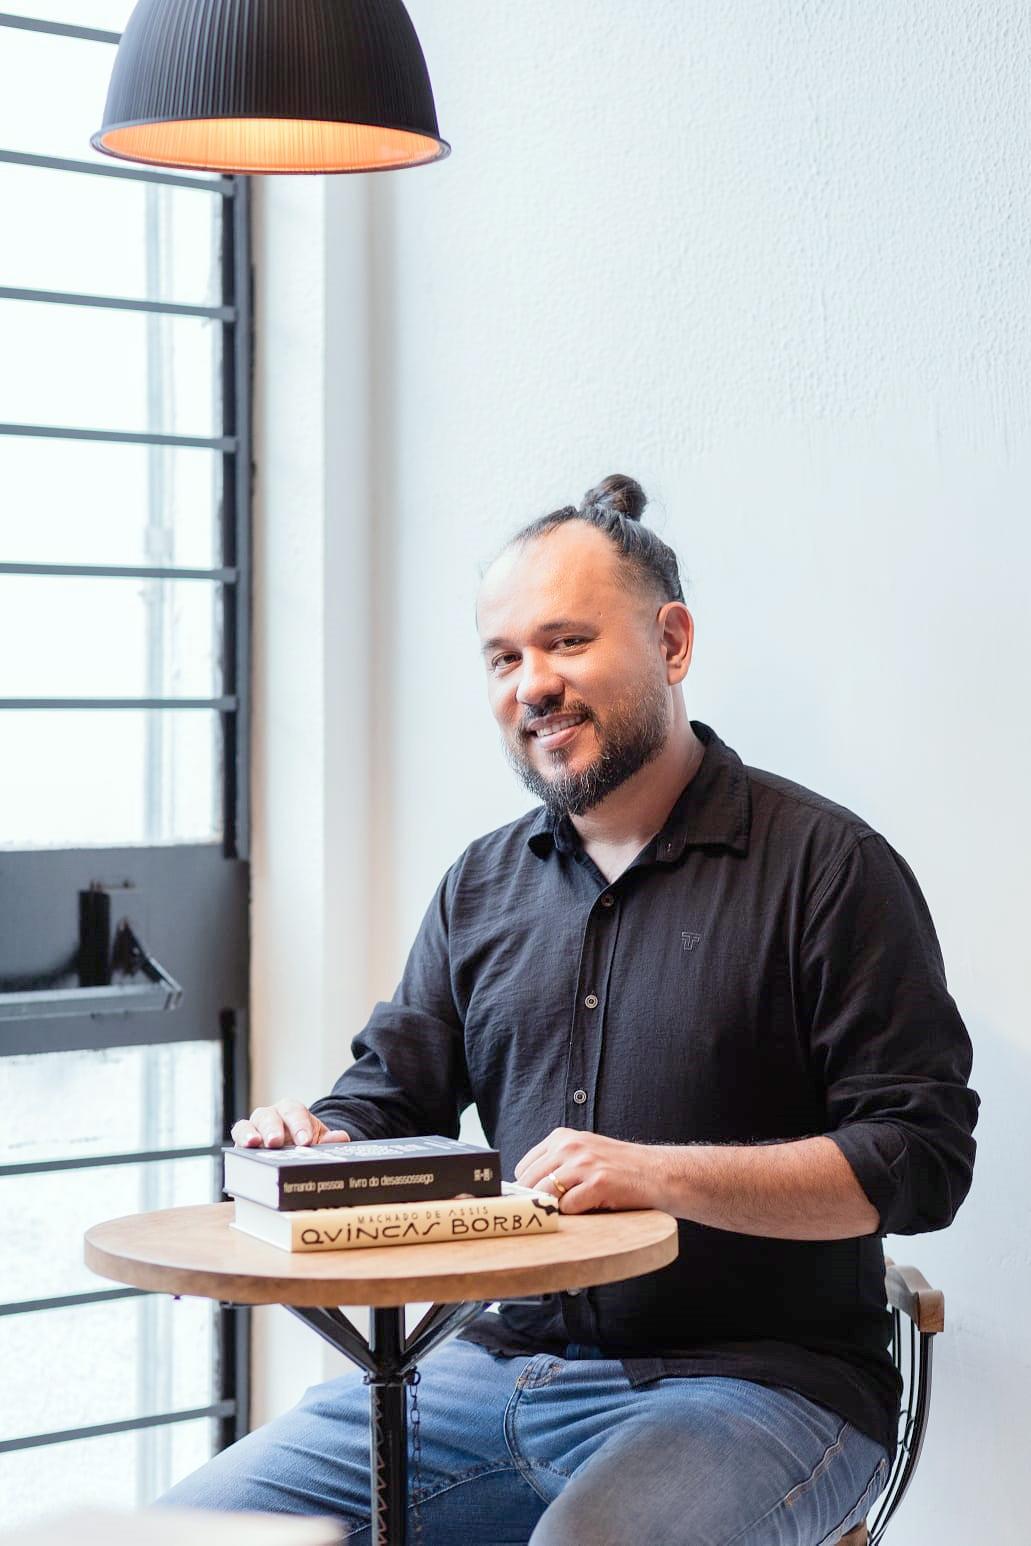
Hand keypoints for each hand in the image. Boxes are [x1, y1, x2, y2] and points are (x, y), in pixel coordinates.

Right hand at [230, 1099, 350, 1148]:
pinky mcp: (242, 1144)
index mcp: (291, 1111)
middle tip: (276, 1142)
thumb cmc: (305, 1143)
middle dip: (272, 1128)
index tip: (305, 1141)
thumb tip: (341, 1138)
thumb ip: (331, 1139)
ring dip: (249, 1134)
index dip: (299, 1125)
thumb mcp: (320, 1140)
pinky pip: (237, 1140)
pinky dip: (238, 1143)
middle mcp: (270, 1116)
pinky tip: (241, 1154)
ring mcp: (254, 1129)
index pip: (294, 1112)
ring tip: (253, 1144)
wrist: (293, 1150)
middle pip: (268, 1116)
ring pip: (247, 1125)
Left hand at [513, 1128, 660, 1213]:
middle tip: (548, 1212)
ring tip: (571, 1209)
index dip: (527, 1188)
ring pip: (545, 1194)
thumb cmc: (618, 1168)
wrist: (657, 1172)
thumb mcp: (583, 1154)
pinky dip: (574, 1213)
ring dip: (553, 1207)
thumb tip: (524, 1191)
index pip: (524, 1168)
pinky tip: (590, 1207)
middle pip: (530, 1182)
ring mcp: (584, 1163)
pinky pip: (567, 1207)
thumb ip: (556, 1164)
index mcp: (562, 1137)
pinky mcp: (598, 1183)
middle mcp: (570, 1146)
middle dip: (535, 1201)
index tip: (533, 1201)